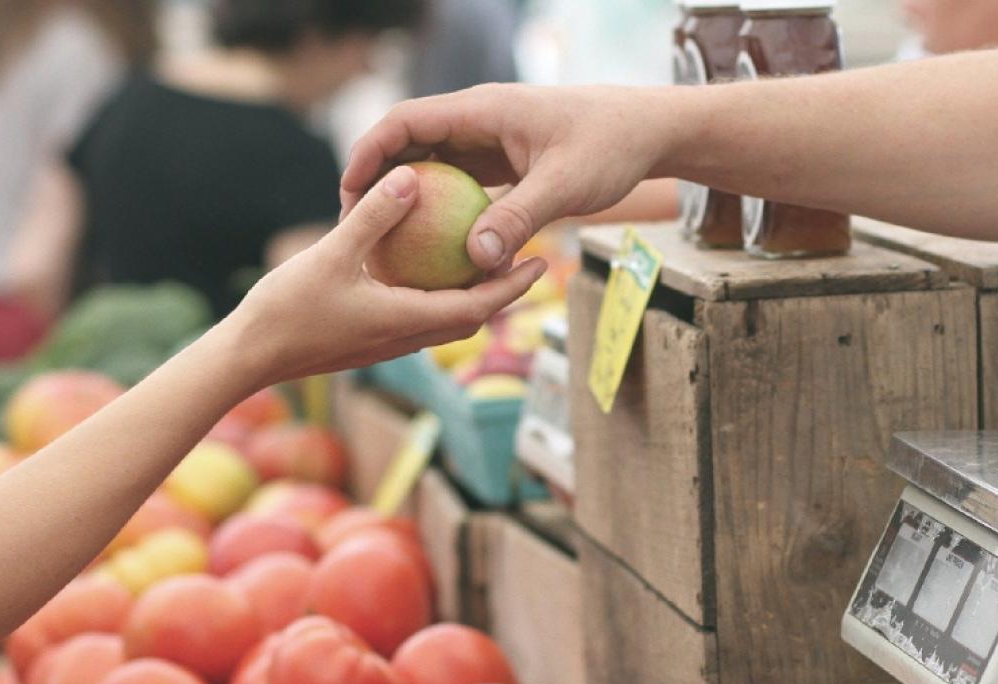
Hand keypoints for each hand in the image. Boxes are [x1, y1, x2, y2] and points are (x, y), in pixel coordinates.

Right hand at [231, 165, 546, 387]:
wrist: (249, 357)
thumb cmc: (287, 309)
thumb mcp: (332, 254)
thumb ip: (374, 217)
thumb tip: (411, 177)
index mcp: (407, 321)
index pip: (478, 307)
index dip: (513, 286)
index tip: (542, 262)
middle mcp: (406, 338)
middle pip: (471, 317)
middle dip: (504, 292)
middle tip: (529, 259)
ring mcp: (387, 343)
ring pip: (445, 321)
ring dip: (472, 296)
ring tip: (487, 262)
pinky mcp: (369, 341)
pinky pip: (417, 318)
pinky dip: (436, 297)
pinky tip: (426, 270)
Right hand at [340, 84, 678, 271]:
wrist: (648, 132)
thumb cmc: (611, 147)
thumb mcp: (565, 185)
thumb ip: (519, 218)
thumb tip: (475, 260)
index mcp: (483, 110)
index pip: (406, 122)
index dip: (370, 153)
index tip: (349, 191)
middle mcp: (479, 121)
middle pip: (410, 144)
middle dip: (378, 180)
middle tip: (354, 225)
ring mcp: (490, 142)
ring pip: (433, 166)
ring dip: (408, 199)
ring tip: (384, 241)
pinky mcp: (503, 163)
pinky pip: (460, 185)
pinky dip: (442, 211)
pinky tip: (432, 250)